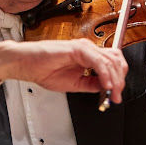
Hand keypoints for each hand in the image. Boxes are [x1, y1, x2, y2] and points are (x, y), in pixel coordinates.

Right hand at [0, 38, 128, 103]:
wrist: (25, 64)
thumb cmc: (43, 70)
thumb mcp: (74, 84)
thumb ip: (91, 85)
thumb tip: (107, 89)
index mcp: (89, 56)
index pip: (113, 63)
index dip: (119, 79)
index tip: (116, 96)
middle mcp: (89, 49)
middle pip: (116, 61)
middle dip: (120, 80)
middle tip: (117, 97)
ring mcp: (84, 47)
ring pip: (110, 60)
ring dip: (114, 79)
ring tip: (112, 93)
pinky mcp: (77, 49)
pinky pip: (98, 61)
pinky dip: (105, 74)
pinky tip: (106, 85)